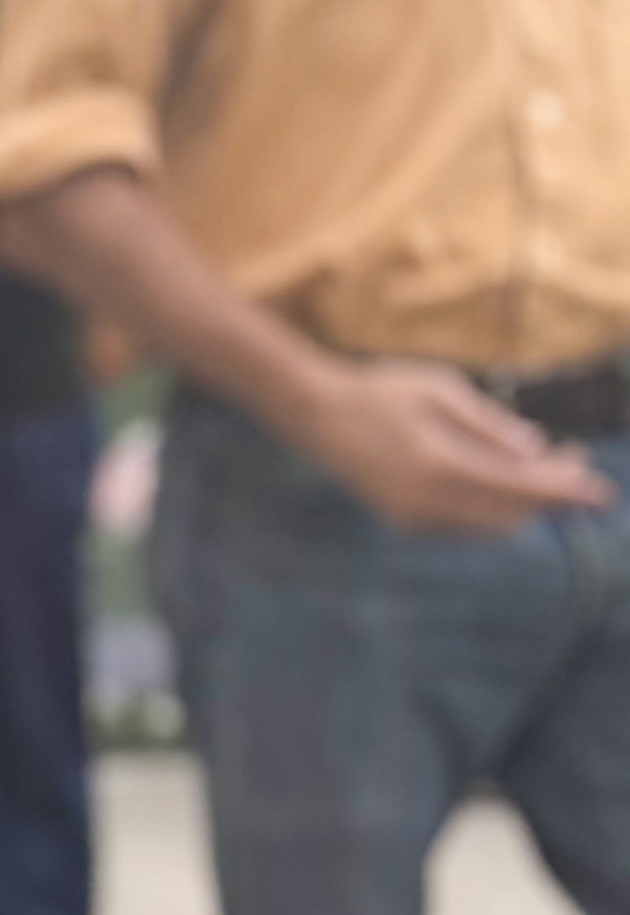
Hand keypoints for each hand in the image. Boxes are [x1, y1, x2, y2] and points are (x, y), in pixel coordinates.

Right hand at [285, 352, 617, 534]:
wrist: (314, 414)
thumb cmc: (380, 390)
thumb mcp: (441, 389)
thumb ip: (488, 423)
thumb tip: (536, 450)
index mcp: (438, 464)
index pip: (518, 488)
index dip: (565, 491)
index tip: (602, 493)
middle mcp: (425, 500)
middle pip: (509, 516)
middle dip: (548, 495)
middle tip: (573, 456)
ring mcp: (412, 515)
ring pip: (488, 525)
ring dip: (522, 501)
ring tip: (542, 462)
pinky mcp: (404, 519)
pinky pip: (465, 523)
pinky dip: (494, 505)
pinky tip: (500, 474)